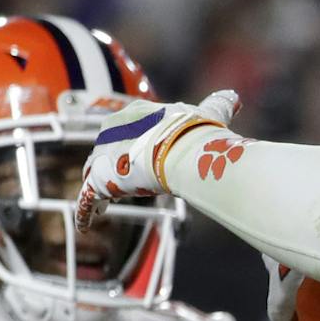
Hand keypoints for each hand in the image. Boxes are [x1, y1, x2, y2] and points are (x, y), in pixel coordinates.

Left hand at [76, 90, 241, 229]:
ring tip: (108, 202)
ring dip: (101, 184)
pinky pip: (87, 198)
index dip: (134, 142)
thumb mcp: (210, 114)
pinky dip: (87, 212)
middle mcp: (114, 127)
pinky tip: (87, 224)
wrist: (184, 148)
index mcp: (136, 111)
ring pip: (95, 170)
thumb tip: (233, 96)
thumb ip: (218, 104)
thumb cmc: (196, 130)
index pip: (127, 127)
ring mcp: (104, 153)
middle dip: (114, 163)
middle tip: (126, 180)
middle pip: (106, 147)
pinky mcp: (100, 178)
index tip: (142, 155)